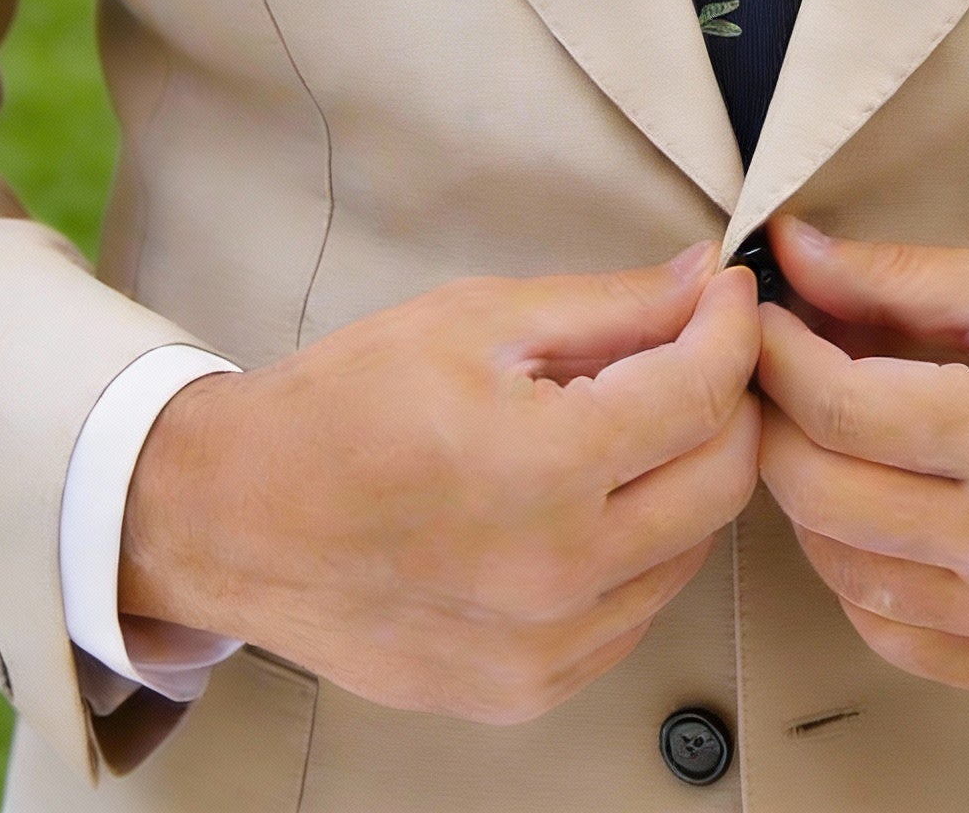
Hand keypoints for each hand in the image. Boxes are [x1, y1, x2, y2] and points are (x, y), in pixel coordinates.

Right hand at [121, 247, 760, 722]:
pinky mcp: (527, 688)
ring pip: (691, 549)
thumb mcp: (477, 319)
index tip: (728, 297)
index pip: (702, 395)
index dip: (732, 330)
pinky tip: (588, 498)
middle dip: (728, 400)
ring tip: (626, 422)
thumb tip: (704, 280)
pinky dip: (640, 547)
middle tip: (694, 350)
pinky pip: (636, 610)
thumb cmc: (342, 409)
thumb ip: (611, 305)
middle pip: (724, 480)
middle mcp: (555, 576)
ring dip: (685, 475)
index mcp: (542, 470)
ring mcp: (544, 649)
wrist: (235, 518)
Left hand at [755, 218, 968, 703]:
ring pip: (845, 572)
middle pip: (820, 493)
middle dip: (777, 423)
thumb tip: (796, 252)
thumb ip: (905, 278)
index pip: (837, 406)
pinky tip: (878, 521)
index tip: (761, 320)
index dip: (776, 356)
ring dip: (810, 501)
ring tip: (829, 440)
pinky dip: (863, 579)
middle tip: (780, 376)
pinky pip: (900, 639)